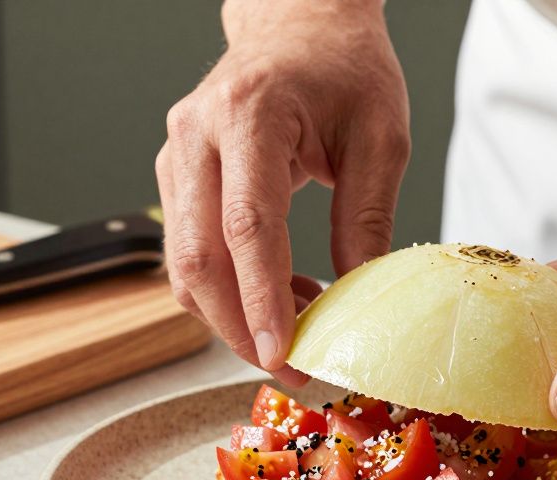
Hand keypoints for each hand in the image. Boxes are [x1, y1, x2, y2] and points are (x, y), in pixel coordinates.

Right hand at [156, 0, 409, 384]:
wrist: (299, 23)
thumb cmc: (344, 70)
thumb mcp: (381, 137)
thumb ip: (366, 219)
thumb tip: (356, 300)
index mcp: (250, 113)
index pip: (247, 225)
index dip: (262, 298)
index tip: (281, 352)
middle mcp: (198, 134)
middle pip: (200, 256)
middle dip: (238, 326)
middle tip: (287, 368)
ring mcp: (176, 155)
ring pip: (184, 263)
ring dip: (232, 314)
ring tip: (294, 328)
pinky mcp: (175, 176)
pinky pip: (189, 250)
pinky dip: (228, 288)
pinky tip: (277, 294)